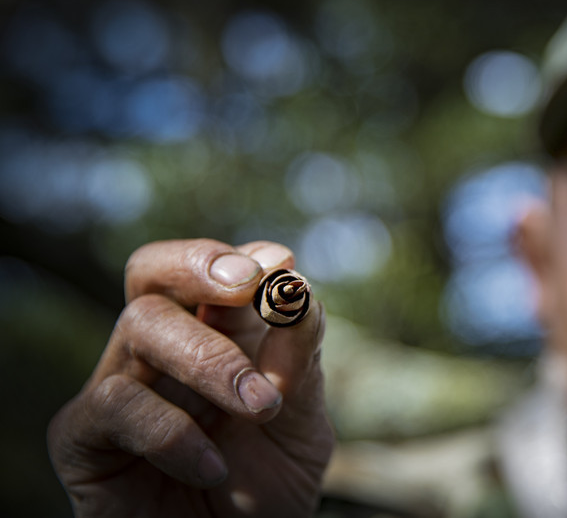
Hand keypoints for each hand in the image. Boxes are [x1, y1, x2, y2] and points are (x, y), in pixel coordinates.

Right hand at [48, 239, 332, 516]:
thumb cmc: (265, 486)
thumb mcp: (302, 420)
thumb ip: (299, 358)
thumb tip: (296, 283)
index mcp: (216, 334)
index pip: (210, 269)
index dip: (239, 259)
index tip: (281, 269)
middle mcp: (162, 350)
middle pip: (152, 272)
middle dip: (199, 266)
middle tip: (250, 286)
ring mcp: (120, 386)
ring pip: (140, 324)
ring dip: (210, 358)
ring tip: (261, 405)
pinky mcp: (84, 437)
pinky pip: (114, 402)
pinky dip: (172, 430)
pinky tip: (213, 466)